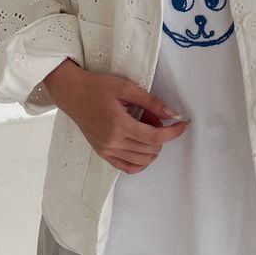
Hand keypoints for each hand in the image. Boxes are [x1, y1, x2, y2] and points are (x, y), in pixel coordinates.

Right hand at [44, 62, 190, 172]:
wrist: (72, 94)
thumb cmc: (97, 87)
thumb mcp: (126, 88)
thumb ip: (151, 102)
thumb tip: (172, 114)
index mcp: (119, 125)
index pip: (154, 137)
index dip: (173, 133)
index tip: (183, 124)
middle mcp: (112, 142)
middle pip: (150, 150)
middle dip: (162, 136)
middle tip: (154, 117)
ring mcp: (107, 150)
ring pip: (142, 161)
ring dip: (153, 147)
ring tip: (145, 128)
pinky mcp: (103, 153)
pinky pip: (128, 167)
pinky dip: (141, 161)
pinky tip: (142, 145)